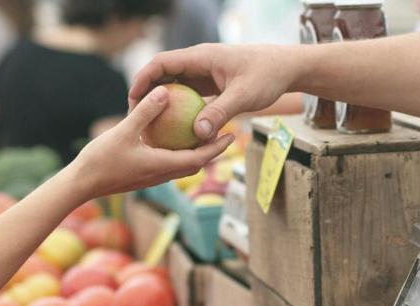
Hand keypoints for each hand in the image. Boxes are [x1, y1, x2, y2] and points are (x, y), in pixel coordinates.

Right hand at [68, 85, 234, 199]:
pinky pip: (167, 163)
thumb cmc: (100, 160)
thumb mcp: (123, 131)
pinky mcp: (143, 176)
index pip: (199, 159)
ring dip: (196, 152)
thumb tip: (164, 91)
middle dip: (212, 150)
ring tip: (204, 134)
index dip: (217, 147)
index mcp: (162, 166)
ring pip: (182, 165)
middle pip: (195, 163)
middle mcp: (161, 175)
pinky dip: (177, 152)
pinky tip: (172, 138)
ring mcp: (152, 177)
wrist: (80, 185)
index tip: (232, 135)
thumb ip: (145, 112)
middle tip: (226, 133)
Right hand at [129, 44, 299, 140]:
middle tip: (135, 117)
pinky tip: (176, 130)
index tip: (132, 100)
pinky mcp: (212, 83)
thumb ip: (220, 113)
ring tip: (150, 125)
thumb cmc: (267, 76)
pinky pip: (189, 95)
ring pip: (175, 85)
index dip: (143, 79)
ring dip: (163, 102)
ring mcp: (205, 72)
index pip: (162, 63)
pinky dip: (180, 109)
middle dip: (147, 93)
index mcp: (201, 57)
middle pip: (163, 74)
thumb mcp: (244, 96)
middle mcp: (199, 62)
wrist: (287, 68)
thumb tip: (197, 134)